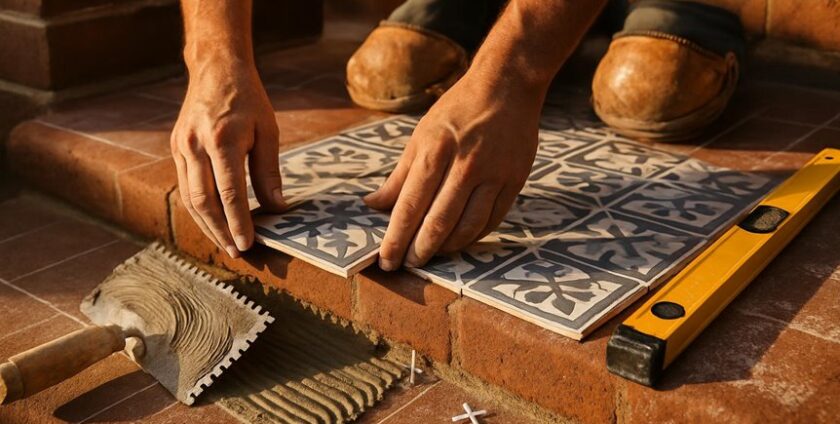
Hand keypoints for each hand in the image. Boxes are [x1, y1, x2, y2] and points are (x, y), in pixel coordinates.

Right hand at [171, 64, 283, 257]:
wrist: (216, 69)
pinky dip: (199, 208)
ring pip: (189, 198)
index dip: (238, 222)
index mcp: (222, 140)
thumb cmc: (248, 99)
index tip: (249, 244)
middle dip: (220, 231)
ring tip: (226, 244)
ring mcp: (181, 147)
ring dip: (207, 225)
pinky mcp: (176, 148)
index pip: (229, 193)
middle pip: (204, 201)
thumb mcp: (268, 131)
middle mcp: (196, 145)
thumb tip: (277, 207)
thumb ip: (269, 171)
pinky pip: (185, 186)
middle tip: (238, 252)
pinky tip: (213, 221)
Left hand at [364, 76, 542, 269]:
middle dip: (420, 250)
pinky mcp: (514, 180)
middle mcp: (466, 163)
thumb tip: (372, 205)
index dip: (396, 237)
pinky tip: (460, 240)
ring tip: (432, 255)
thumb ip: (399, 176)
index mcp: (435, 149)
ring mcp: (494, 173)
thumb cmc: (457, 110)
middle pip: (439, 221)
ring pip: (468, 227)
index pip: (411, 204)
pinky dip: (474, 236)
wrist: (507, 86)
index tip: (386, 259)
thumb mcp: (421, 135)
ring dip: (447, 248)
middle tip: (408, 265)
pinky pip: (492, 220)